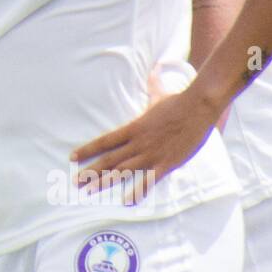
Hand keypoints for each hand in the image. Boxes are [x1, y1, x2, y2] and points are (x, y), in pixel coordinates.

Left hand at [69, 81, 220, 203]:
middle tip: (76, 182)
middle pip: (109, 159)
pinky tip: (127, 201)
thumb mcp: (159, 94)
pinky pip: (149, 180)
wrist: (199, 106)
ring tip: (89, 190)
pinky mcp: (167, 163)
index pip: (104, 140)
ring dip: (105, 181)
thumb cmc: (179, 100)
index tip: (72, 157)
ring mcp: (152, 154)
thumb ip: (152, 85)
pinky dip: (137, 191)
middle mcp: (138, 143)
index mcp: (133, 127)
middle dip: (91, 171)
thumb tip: (153, 69)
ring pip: (123, 171)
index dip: (87, 149)